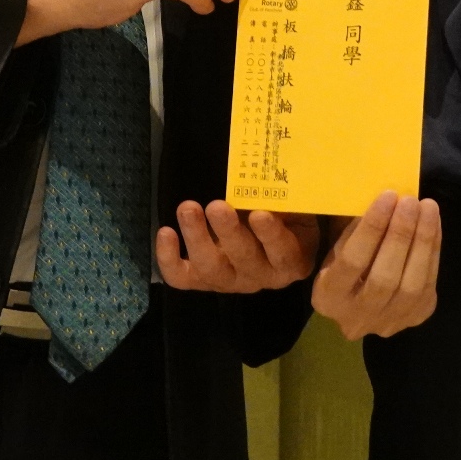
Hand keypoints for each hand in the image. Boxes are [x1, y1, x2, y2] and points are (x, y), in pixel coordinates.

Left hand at [156, 201, 320, 292]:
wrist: (265, 242)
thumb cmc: (284, 220)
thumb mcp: (295, 211)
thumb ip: (288, 201)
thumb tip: (275, 178)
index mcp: (289, 261)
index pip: (283, 252)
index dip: (271, 235)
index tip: (259, 214)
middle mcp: (260, 277)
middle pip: (243, 259)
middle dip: (228, 232)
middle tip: (216, 205)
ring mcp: (229, 281)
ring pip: (211, 268)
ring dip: (197, 238)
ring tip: (188, 209)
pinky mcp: (201, 280)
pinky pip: (182, 277)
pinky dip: (169, 258)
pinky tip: (165, 232)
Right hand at [311, 192, 440, 339]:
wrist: (360, 307)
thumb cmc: (345, 266)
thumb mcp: (337, 248)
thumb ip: (355, 230)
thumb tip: (383, 201)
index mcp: (328, 297)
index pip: (352, 261)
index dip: (372, 228)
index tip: (387, 196)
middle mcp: (356, 317)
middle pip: (384, 277)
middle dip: (400, 234)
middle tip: (409, 201)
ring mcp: (389, 322)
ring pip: (412, 284)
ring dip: (422, 241)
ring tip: (427, 208)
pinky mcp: (416, 317)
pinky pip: (429, 283)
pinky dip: (432, 250)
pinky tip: (433, 224)